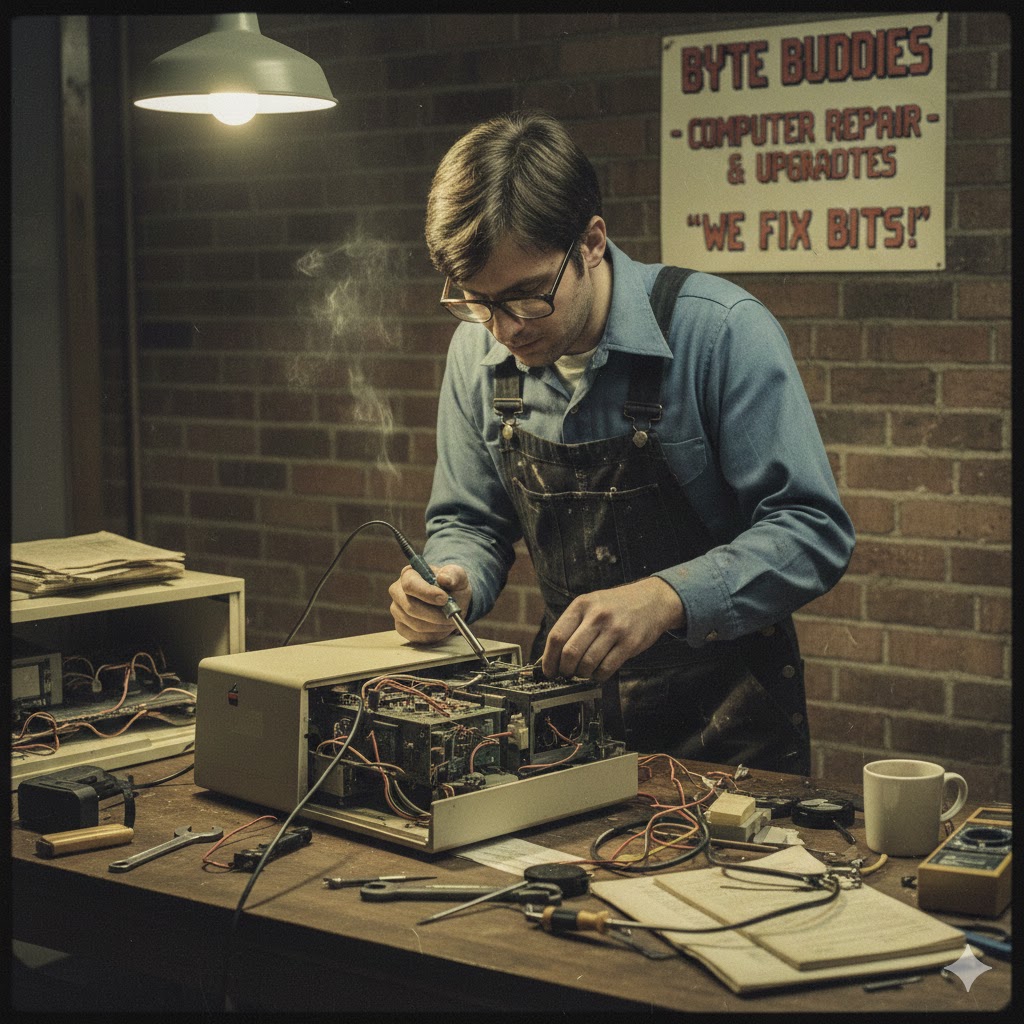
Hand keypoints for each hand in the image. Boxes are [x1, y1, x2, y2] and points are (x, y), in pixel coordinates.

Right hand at [388, 563, 472, 643]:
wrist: (449, 600)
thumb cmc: (451, 585)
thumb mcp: (457, 576)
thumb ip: (453, 574)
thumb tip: (444, 578)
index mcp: (408, 574)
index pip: (410, 584)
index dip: (427, 593)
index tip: (444, 599)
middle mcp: (397, 591)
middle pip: (410, 607)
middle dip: (435, 615)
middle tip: (452, 615)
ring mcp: (397, 610)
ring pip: (415, 624)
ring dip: (436, 625)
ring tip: (450, 620)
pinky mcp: (401, 626)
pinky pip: (416, 636)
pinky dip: (433, 634)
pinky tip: (442, 627)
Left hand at [541, 577, 685, 681]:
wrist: (652, 600)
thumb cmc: (616, 606)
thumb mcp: (591, 604)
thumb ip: (572, 625)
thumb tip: (552, 656)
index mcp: (581, 605)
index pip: (556, 636)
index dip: (549, 659)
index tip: (548, 670)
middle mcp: (597, 615)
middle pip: (570, 652)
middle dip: (565, 670)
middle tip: (567, 674)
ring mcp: (614, 629)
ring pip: (587, 663)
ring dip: (582, 674)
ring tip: (584, 672)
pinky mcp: (630, 643)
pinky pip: (607, 668)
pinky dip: (598, 676)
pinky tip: (598, 672)